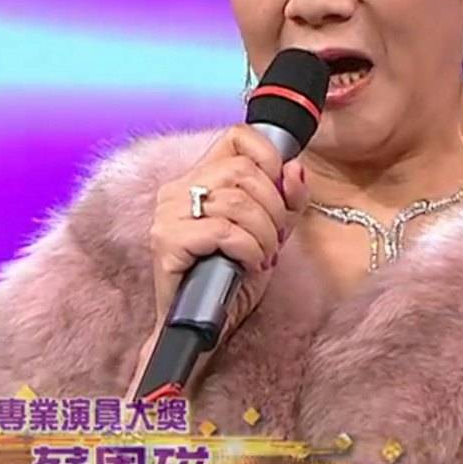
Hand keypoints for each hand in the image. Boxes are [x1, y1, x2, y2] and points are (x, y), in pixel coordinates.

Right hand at [147, 125, 310, 346]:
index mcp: (198, 177)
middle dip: (273, 208)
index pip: (236, 137)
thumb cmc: (233, 276)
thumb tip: (295, 166)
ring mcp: (167, 216)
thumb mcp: (272, 229)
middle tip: (275, 238)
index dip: (269, 158)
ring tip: (263, 254)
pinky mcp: (167, 243)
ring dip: (264, 233)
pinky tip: (250, 264)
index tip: (281, 191)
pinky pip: (223, 231)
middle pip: (243, 172)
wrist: (206, 325)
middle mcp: (176, 190)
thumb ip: (287, 197)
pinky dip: (248, 248)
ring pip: (236, 202)